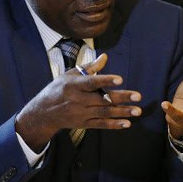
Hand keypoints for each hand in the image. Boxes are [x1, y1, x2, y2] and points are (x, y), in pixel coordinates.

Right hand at [16, 53, 141, 151]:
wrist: (44, 112)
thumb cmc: (58, 89)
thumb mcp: (69, 75)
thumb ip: (89, 67)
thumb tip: (105, 57)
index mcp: (74, 85)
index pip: (92, 82)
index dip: (106, 80)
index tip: (120, 79)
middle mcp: (78, 100)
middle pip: (102, 99)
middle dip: (121, 98)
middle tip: (138, 96)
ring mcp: (81, 113)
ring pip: (104, 113)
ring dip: (122, 112)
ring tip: (138, 110)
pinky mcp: (83, 124)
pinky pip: (101, 125)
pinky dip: (114, 124)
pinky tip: (127, 123)